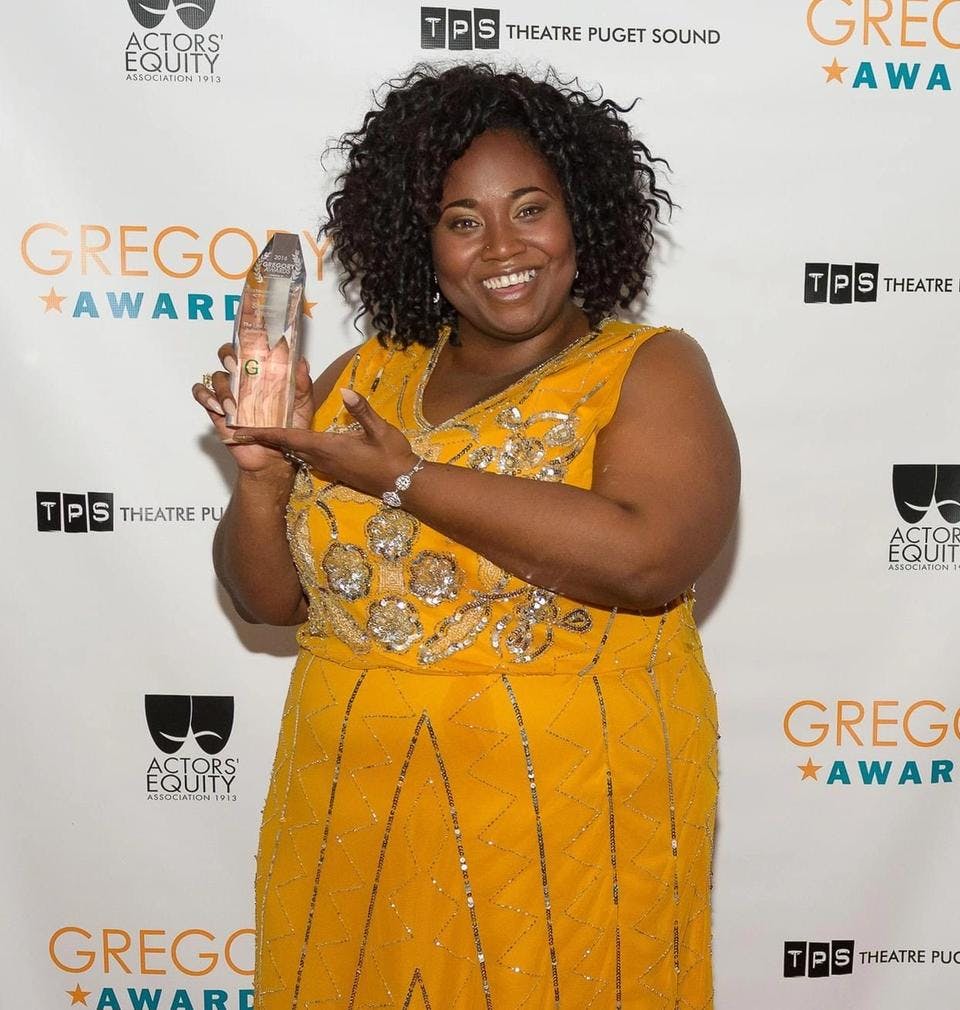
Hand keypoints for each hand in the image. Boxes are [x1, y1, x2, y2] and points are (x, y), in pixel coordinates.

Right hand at [192, 342, 314, 475]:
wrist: (277, 458)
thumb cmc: (289, 430)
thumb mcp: (303, 405)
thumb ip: (302, 384)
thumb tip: (301, 361)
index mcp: (263, 374)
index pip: (250, 348)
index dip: (247, 339)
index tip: (250, 338)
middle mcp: (244, 380)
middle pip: (227, 355)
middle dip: (228, 355)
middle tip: (235, 364)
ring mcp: (229, 395)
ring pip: (216, 377)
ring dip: (223, 388)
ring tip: (232, 405)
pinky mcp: (217, 411)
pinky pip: (202, 395)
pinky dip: (205, 396)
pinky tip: (218, 407)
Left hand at [232, 388, 418, 496]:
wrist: (403, 484)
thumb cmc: (393, 457)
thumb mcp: (381, 431)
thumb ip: (362, 411)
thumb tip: (346, 390)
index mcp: (327, 447)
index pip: (288, 438)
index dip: (264, 433)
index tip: (240, 430)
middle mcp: (321, 458)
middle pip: (285, 445)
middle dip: (262, 437)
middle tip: (240, 427)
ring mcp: (327, 466)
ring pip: (294, 451)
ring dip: (276, 442)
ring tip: (259, 431)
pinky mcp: (333, 468)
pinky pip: (305, 456)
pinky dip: (292, 446)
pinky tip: (290, 439)